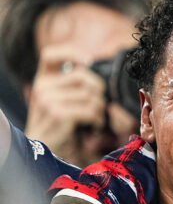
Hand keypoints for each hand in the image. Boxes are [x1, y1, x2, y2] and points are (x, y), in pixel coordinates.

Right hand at [25, 45, 106, 163]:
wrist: (46, 150)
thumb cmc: (59, 124)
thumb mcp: (60, 98)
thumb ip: (70, 83)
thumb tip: (89, 64)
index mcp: (42, 79)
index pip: (50, 54)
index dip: (70, 52)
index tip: (87, 60)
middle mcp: (41, 86)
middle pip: (82, 76)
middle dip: (98, 90)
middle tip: (99, 104)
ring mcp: (48, 99)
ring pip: (90, 94)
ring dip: (99, 108)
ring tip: (95, 118)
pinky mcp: (58, 113)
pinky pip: (90, 109)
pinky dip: (98, 119)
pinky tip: (94, 126)